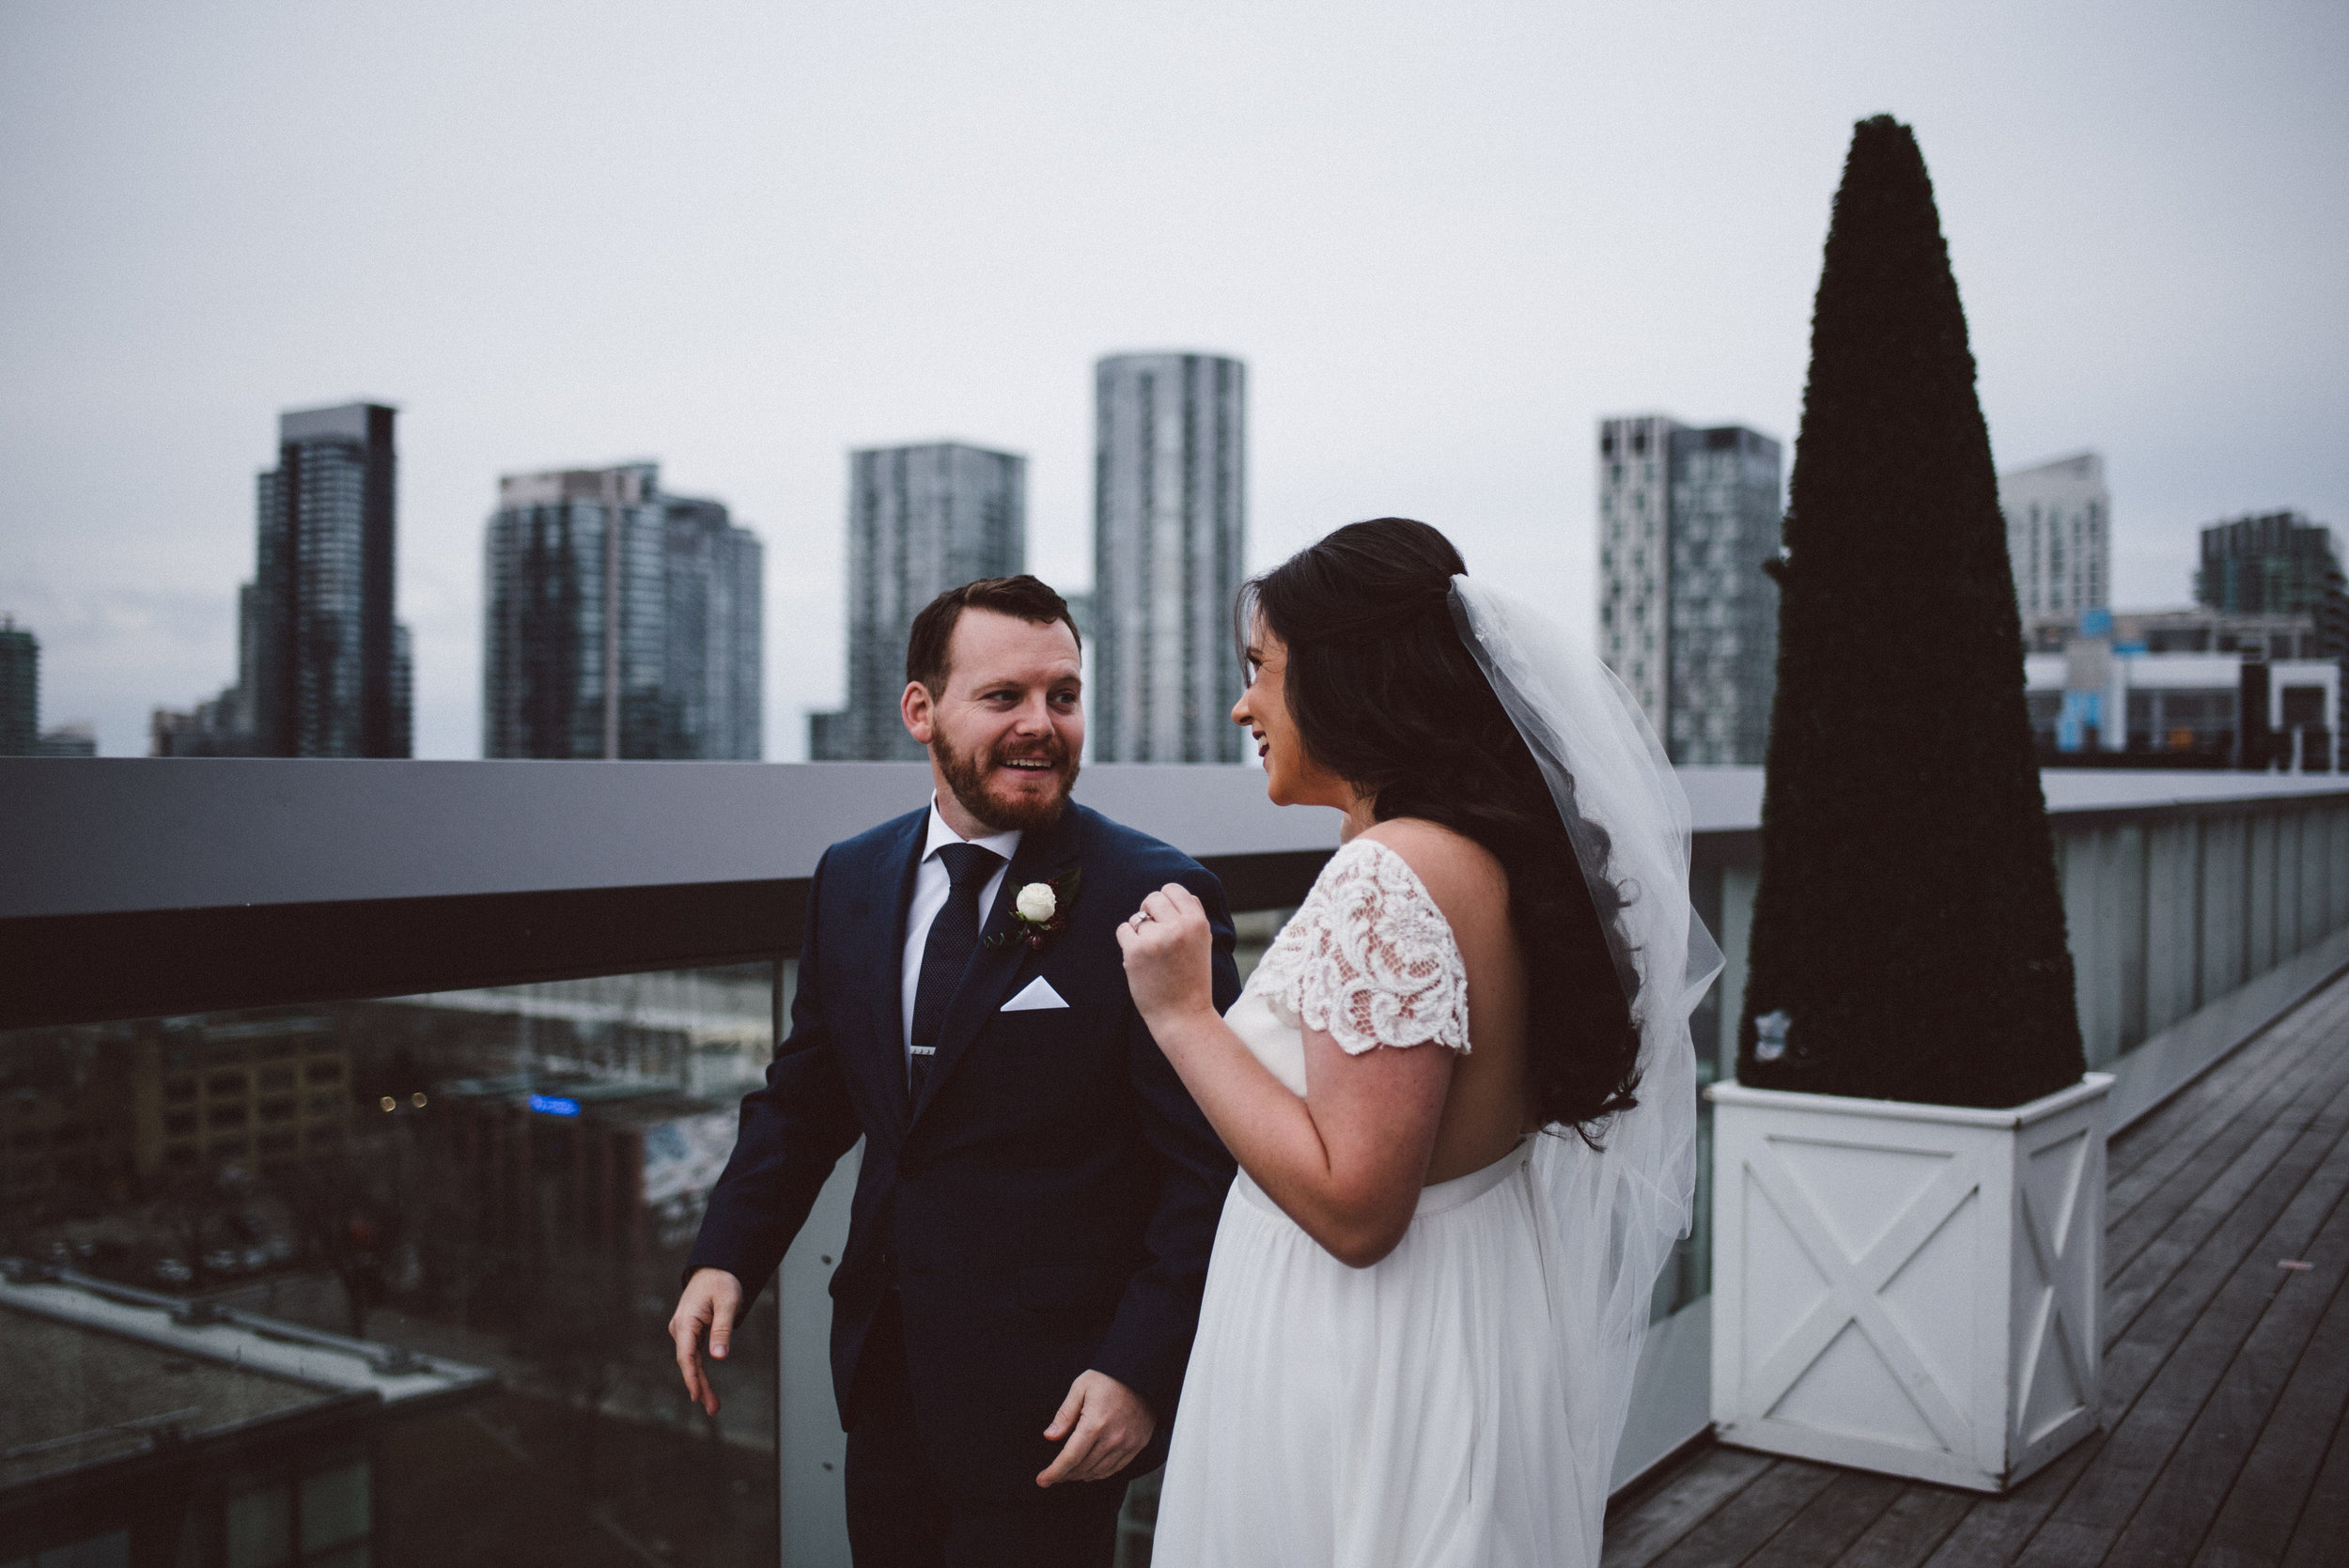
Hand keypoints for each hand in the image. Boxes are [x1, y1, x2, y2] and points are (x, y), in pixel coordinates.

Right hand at [670, 1267, 743, 1415]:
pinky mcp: (690, 1332)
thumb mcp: (727, 1303)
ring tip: (713, 1405)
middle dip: (700, 1387)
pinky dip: (700, 1371)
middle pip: (689, 1363)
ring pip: (691, 1361)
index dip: (691, 1377)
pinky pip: (694, 1355)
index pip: (686, 1355)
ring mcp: (684, 1331)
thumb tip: (719, 1357)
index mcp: (686, 1321)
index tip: (697, 1395)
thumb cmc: (722, 1281)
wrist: (715, 1267)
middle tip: (713, 1409)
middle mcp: (680, 1328)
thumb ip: (722, 1329)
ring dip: (701, 1382)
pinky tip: (705, 1386)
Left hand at [1038, 1369, 1155, 1486]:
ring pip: (1098, 1472)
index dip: (1054, 1472)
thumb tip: (1050, 1436)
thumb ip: (1065, 1414)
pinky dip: (1099, 1474)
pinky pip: (1115, 1468)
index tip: (1042, 1480)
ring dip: (1080, 1476)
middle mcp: (1112, 1438)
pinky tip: (1089, 1472)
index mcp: (1095, 1423)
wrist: (1143, 1375)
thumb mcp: (1081, 1387)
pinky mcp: (1137, 1445)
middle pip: (1082, 1468)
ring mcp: (1127, 1444)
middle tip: (1052, 1476)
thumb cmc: (1109, 1378)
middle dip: (1064, 1475)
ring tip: (1067, 1474)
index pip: (1070, 1457)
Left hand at [1115, 882, 1214, 1028]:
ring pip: (1136, 917)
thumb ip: (1193, 915)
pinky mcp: (1135, 951)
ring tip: (1153, 955)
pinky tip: (1139, 958)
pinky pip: (1123, 930)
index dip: (1165, 900)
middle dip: (1150, 912)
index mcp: (1197, 922)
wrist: (1183, 1015)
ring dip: (1140, 932)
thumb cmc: (1192, 978)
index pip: (1173, 889)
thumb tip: (1178, 893)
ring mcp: (1155, 939)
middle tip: (1154, 933)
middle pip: (1153, 898)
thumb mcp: (1203, 942)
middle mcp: (1178, 927)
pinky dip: (1127, 942)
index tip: (1164, 915)